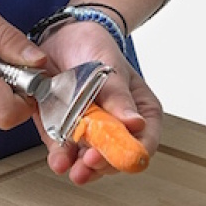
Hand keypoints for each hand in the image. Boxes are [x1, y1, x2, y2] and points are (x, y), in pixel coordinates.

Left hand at [36, 20, 162, 184]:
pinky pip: (65, 152)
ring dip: (81, 168)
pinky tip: (59, 161)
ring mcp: (91, 133)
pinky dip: (61, 159)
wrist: (59, 37)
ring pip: (91, 161)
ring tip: (72, 168)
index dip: (131, 153)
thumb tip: (136, 124)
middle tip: (89, 162)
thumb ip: (119, 97)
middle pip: (116, 157)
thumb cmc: (94, 47)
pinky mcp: (65, 133)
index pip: (145, 142)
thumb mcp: (110, 67)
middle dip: (102, 164)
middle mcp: (118, 127)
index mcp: (140, 112)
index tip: (116, 155)